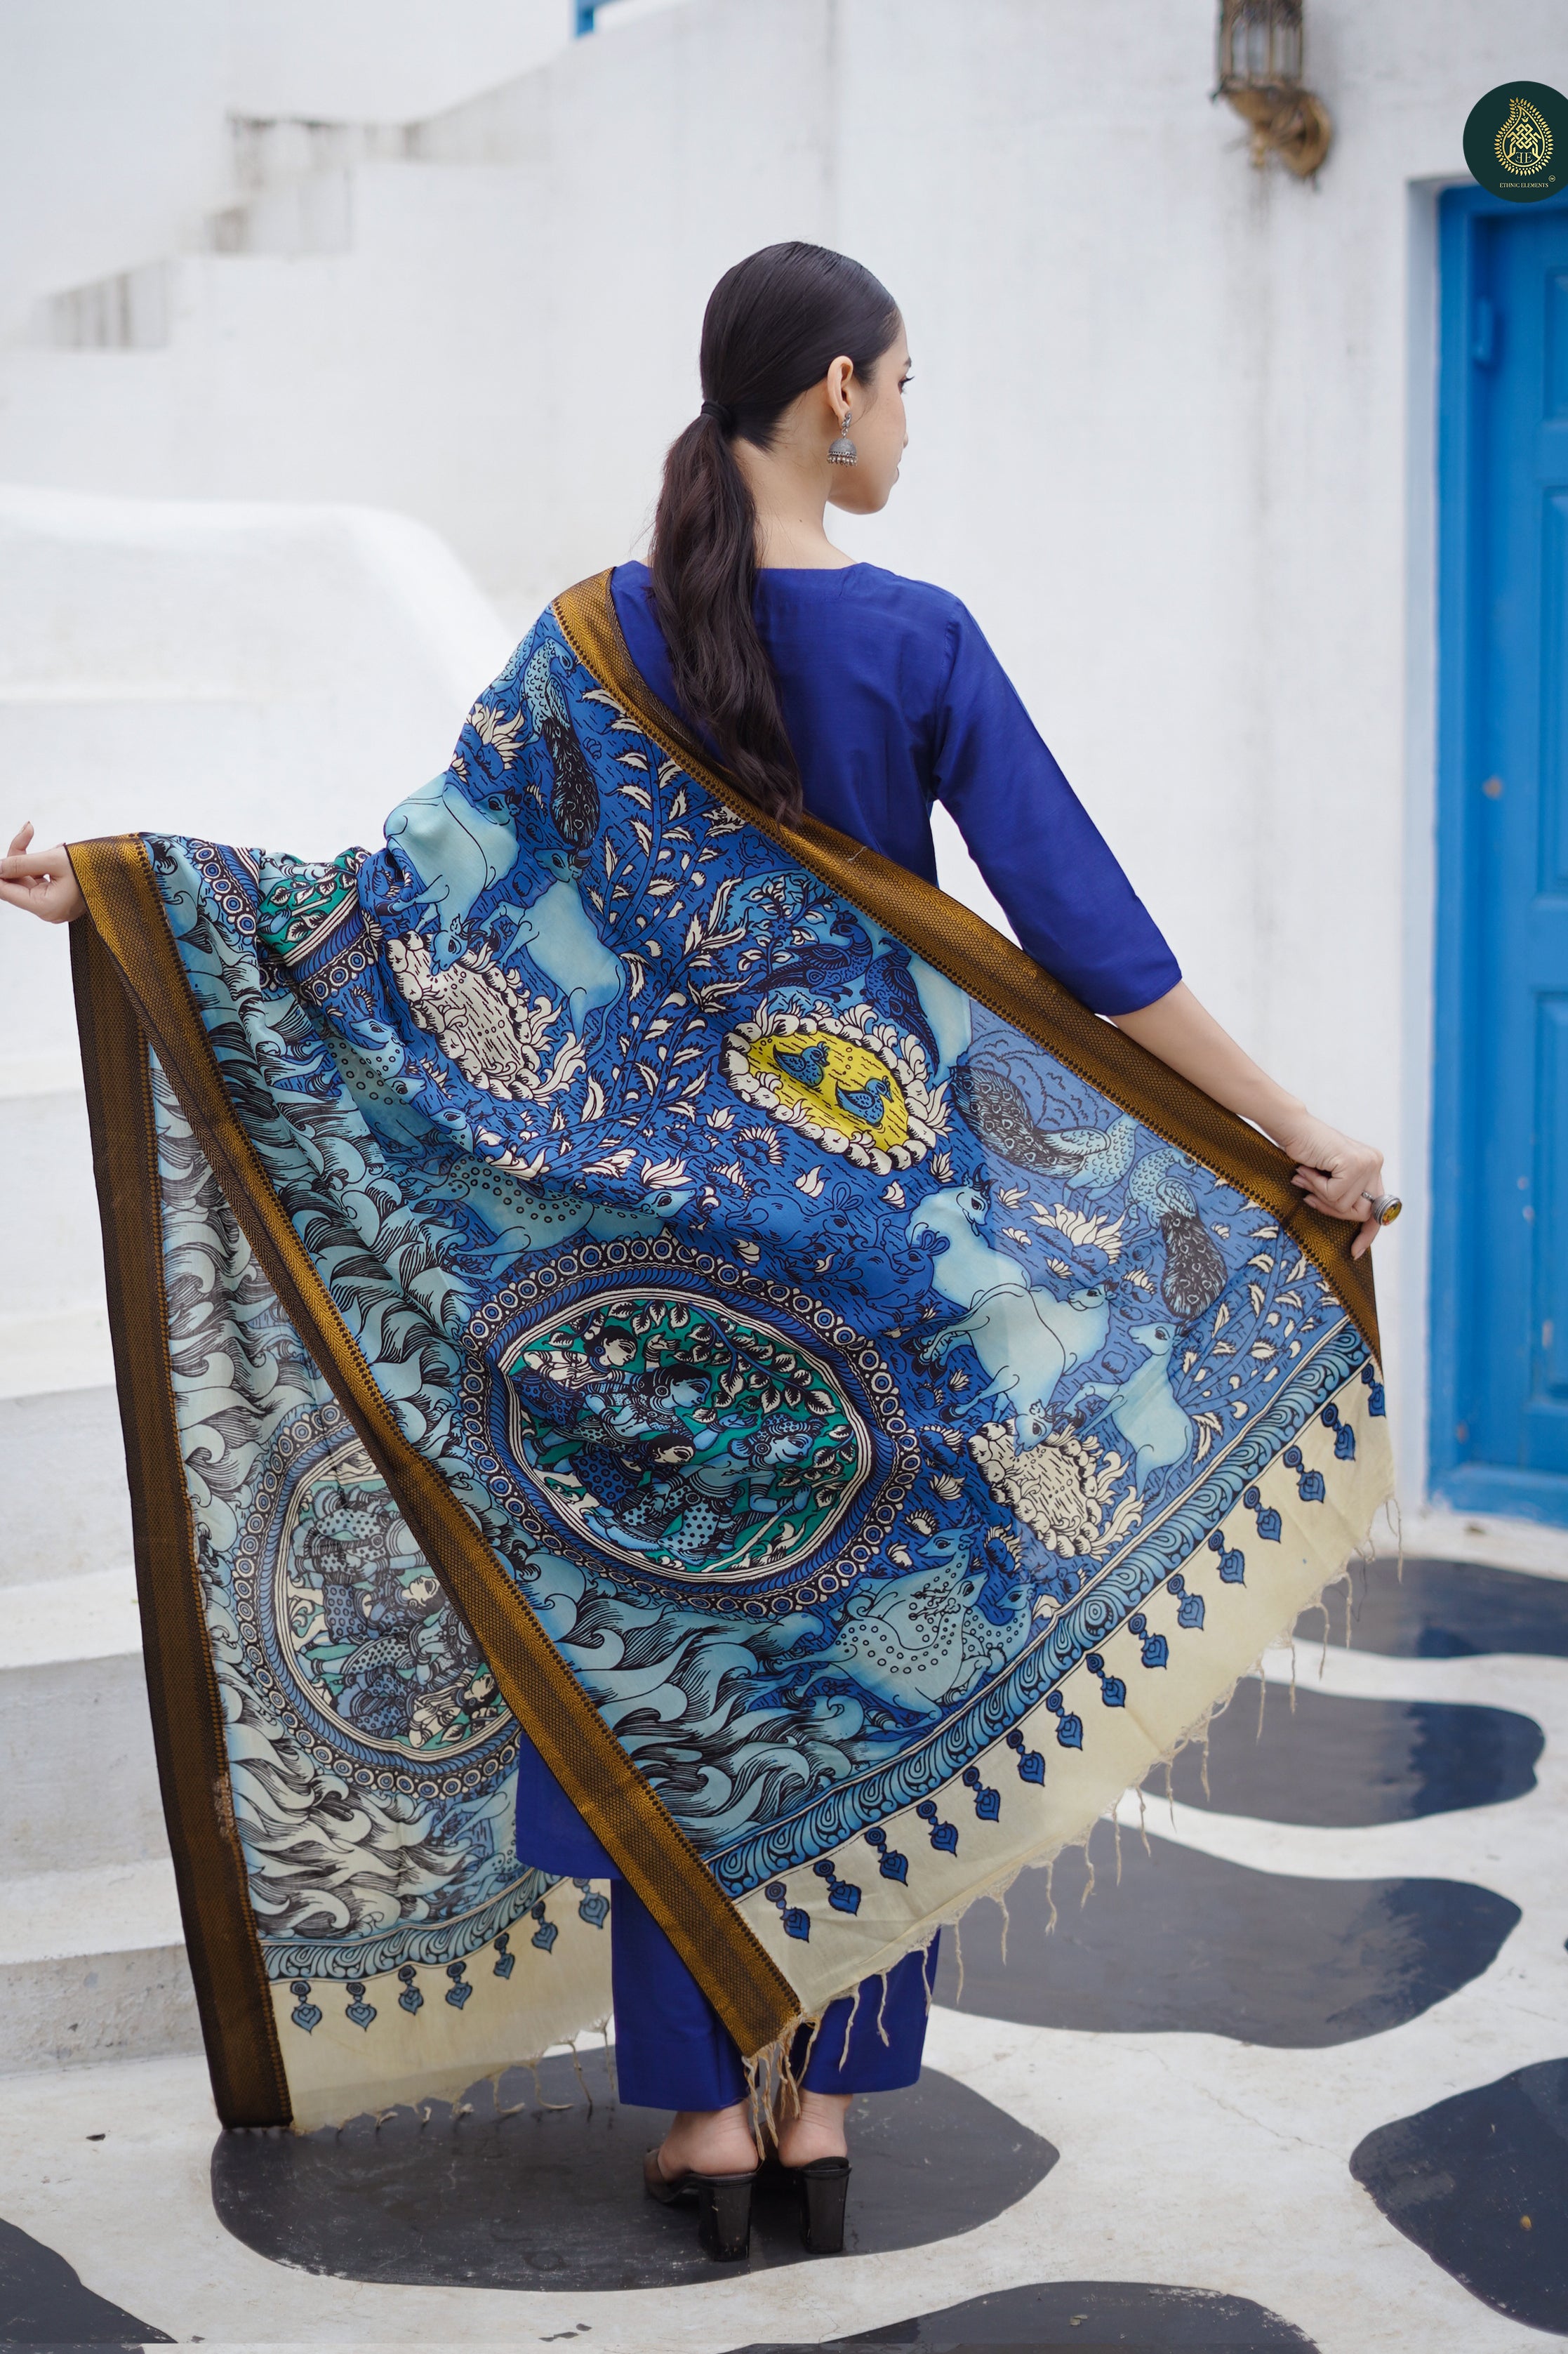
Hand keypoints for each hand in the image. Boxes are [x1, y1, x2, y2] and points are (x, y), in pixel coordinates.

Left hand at [0, 825, 85, 924]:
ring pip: (29, 880)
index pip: (6, 891)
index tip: (1, 856)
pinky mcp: (60, 900)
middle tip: (28, 831)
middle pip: (17, 883)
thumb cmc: (94, 867)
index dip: (0, 872)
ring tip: (51, 842)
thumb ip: (21, 862)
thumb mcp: (54, 860)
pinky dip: (43, 865)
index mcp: (46, 907)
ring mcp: (55, 907)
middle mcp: (48, 911)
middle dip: (19, 857)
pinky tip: (57, 850)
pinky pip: (42, 881)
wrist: (125, 871)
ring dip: (33, 858)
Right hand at [1266, 1107, 1387, 1260]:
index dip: (1369, 1233)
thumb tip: (1356, 1226)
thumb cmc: (1306, 1153)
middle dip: (1334, 1210)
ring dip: (1321, 1196)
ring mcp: (1367, 1163)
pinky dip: (1316, 1187)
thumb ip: (1344, 1195)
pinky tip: (1307, 1171)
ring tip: (1306, 1177)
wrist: (1292, 1128)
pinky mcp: (1353, 1164)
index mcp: (1372, 1167)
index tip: (1355, 1251)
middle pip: (1362, 1213)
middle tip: (1312, 1197)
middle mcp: (1375, 1163)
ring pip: (1346, 1206)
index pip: (1379, 1210)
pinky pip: (1335, 1195)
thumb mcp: (1329, 1179)